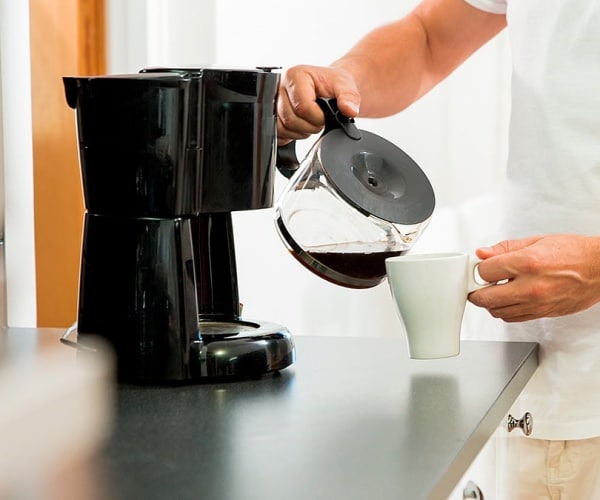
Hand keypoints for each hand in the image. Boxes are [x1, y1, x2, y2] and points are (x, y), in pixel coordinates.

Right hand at [277, 65, 360, 144]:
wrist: (327, 87)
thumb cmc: (332, 84)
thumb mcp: (345, 85)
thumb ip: (349, 97)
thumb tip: (350, 110)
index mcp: (295, 75)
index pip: (302, 107)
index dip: (317, 117)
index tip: (326, 115)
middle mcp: (279, 87)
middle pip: (290, 119)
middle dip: (309, 126)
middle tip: (320, 119)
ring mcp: (273, 101)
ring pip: (282, 128)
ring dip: (300, 132)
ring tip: (310, 121)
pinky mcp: (271, 115)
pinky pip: (277, 133)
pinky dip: (291, 135)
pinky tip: (301, 126)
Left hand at [468, 234, 599, 321]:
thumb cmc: (574, 252)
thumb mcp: (536, 241)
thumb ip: (505, 248)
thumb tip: (483, 253)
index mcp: (528, 263)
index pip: (484, 272)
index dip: (479, 269)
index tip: (481, 267)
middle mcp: (531, 286)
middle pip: (485, 298)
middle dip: (476, 290)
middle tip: (478, 284)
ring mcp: (536, 304)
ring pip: (496, 311)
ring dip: (490, 302)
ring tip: (495, 290)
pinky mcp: (542, 314)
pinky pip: (512, 318)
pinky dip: (505, 310)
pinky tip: (508, 299)